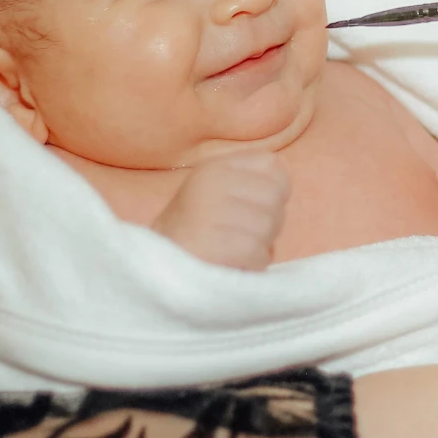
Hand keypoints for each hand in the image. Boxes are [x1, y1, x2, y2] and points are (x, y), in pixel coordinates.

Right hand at [154, 154, 288, 269]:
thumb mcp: (216, 194)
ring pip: (269, 228)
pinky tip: (229, 264)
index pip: (274, 167)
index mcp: (215, 167)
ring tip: (229, 251)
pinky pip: (259, 252)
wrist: (153, 271)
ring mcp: (212, 211)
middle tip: (237, 236)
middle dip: (266, 224)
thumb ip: (251, 183)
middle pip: (276, 199)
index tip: (249, 209)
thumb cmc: (194, 234)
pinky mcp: (216, 243)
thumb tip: (285, 185)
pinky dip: (251, 265)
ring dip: (257, 247)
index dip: (273, 193)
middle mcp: (212, 182)